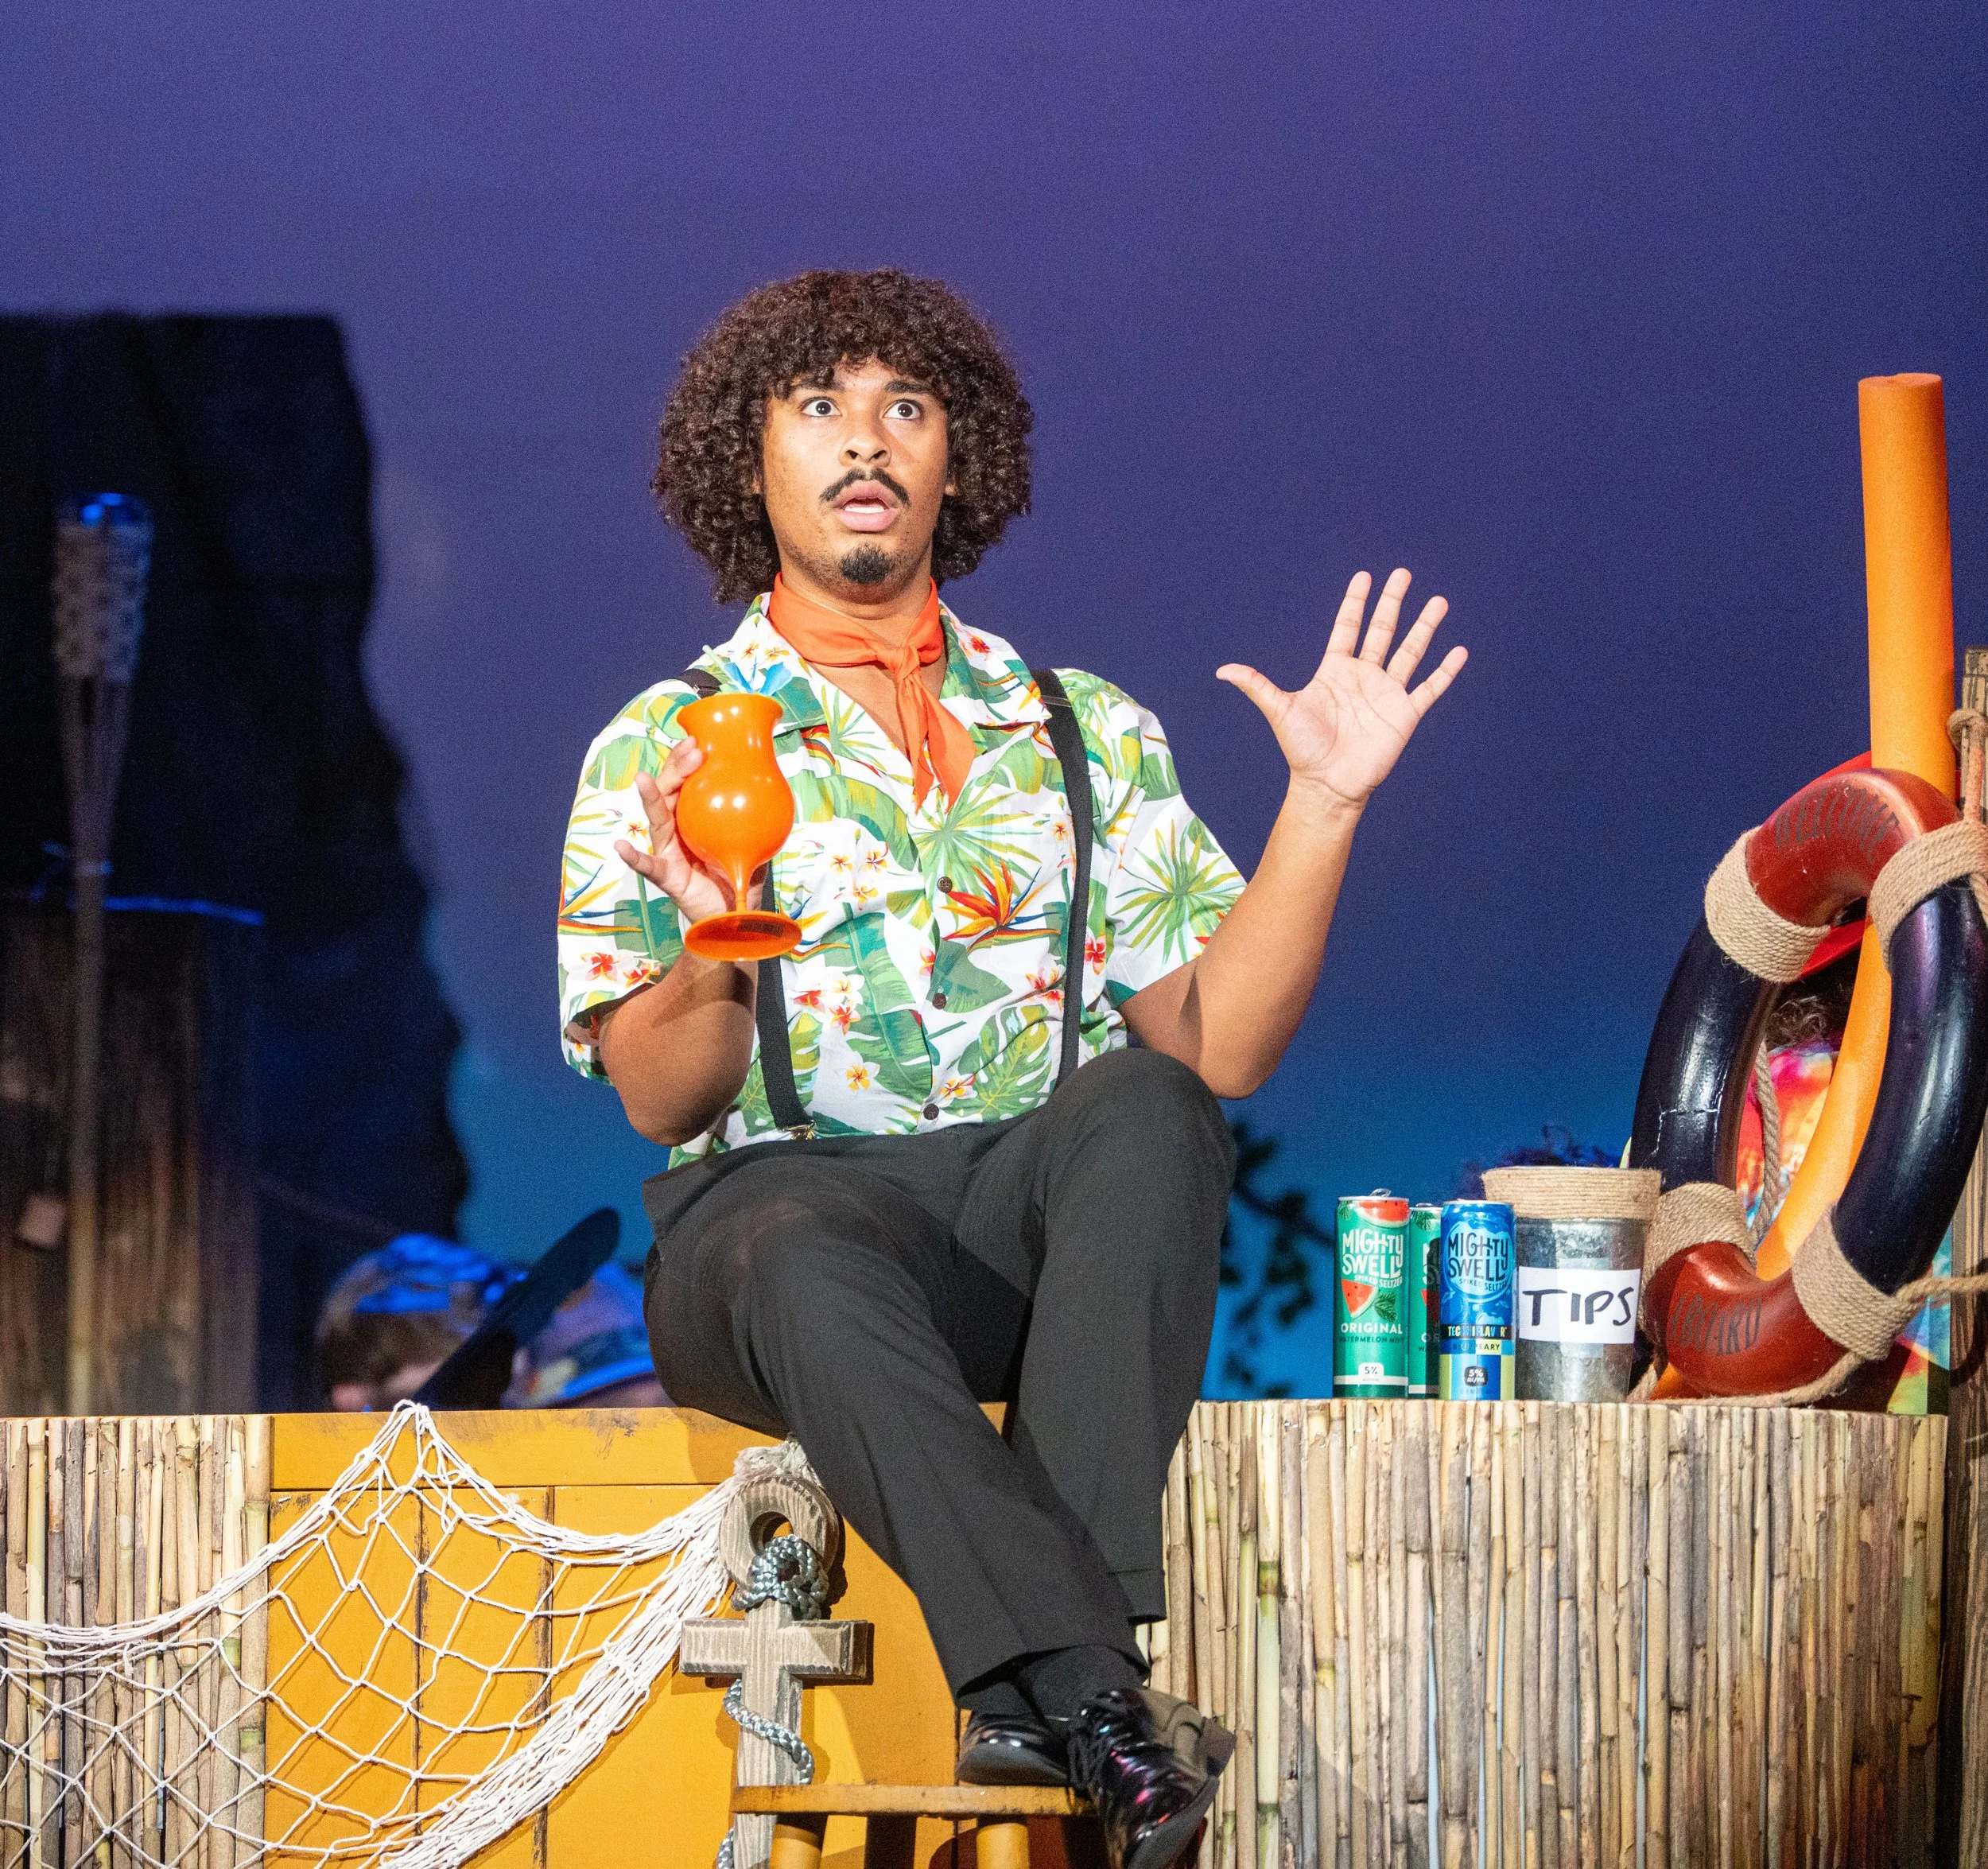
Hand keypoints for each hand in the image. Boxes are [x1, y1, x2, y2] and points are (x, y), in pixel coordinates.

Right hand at [611, 739, 757, 929]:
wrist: (736, 917)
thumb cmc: (740, 875)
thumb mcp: (754, 842)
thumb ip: (759, 818)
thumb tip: (775, 784)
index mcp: (695, 817)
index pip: (686, 783)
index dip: (687, 761)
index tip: (697, 741)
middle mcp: (678, 830)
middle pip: (669, 793)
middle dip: (675, 769)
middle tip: (690, 751)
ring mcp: (669, 852)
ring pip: (656, 820)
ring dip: (650, 798)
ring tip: (643, 779)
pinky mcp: (667, 878)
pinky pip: (649, 867)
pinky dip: (634, 858)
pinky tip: (622, 847)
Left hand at [1218, 568, 1464, 809]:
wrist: (1328, 785)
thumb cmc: (1303, 750)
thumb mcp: (1280, 711)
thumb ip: (1257, 686)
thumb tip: (1221, 670)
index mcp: (1335, 672)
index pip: (1348, 628)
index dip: (1355, 603)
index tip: (1364, 577)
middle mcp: (1363, 678)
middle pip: (1381, 631)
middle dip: (1392, 603)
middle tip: (1403, 574)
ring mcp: (1387, 694)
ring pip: (1410, 652)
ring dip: (1424, 627)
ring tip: (1438, 601)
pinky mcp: (1405, 714)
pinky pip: (1429, 688)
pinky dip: (1445, 671)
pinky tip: (1459, 651)